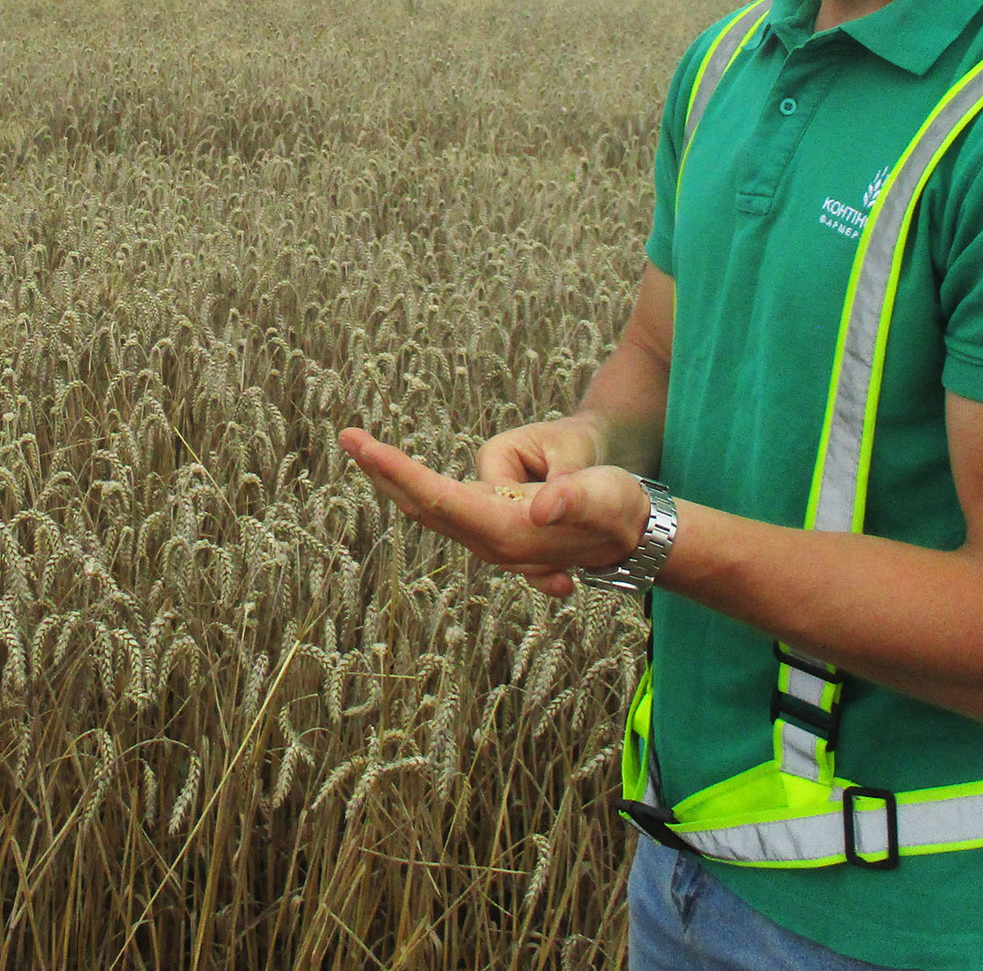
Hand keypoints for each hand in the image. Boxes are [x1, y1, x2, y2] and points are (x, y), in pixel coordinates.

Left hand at [338, 427, 649, 597]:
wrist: (634, 535)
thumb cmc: (619, 506)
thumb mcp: (604, 494)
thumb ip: (573, 497)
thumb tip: (540, 504)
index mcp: (507, 532)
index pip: (439, 499)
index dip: (399, 472)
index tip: (365, 446)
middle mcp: (489, 544)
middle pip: (422, 507)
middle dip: (382, 472)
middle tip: (348, 437)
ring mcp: (489, 541)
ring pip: (429, 509)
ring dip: (394, 479)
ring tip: (362, 448)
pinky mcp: (495, 530)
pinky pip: (445, 509)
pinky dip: (415, 488)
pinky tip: (396, 477)